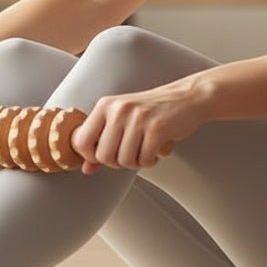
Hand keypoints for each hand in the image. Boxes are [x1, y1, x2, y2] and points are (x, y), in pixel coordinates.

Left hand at [69, 75, 208, 174]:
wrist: (186, 98)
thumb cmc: (151, 111)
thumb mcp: (121, 120)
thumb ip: (101, 142)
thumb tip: (86, 168)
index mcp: (105, 106)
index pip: (81, 141)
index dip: (91, 156)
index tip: (105, 155)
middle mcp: (118, 110)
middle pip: (103, 156)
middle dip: (117, 162)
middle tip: (130, 154)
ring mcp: (138, 118)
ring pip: (124, 161)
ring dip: (136, 163)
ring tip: (144, 151)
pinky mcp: (157, 128)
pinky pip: (145, 160)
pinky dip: (150, 162)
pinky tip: (155, 151)